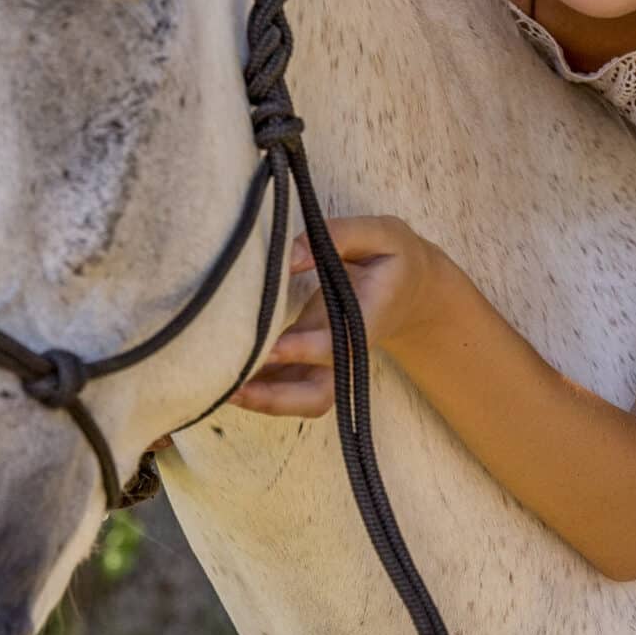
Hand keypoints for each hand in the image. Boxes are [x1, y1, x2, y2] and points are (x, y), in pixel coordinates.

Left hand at [230, 215, 441, 417]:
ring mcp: (333, 360)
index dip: (304, 351)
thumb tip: (288, 255)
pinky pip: (291, 385)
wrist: (413, 288)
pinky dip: (262, 388)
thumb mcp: (380, 233)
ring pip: (304, 399)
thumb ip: (337, 236)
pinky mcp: (315, 358)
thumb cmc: (394, 257)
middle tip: (233, 387)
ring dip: (265, 401)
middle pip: (320, 395)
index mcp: (368, 318)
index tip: (270, 348)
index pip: (338, 346)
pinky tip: (230, 379)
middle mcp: (349, 350)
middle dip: (277, 399)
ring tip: (222, 390)